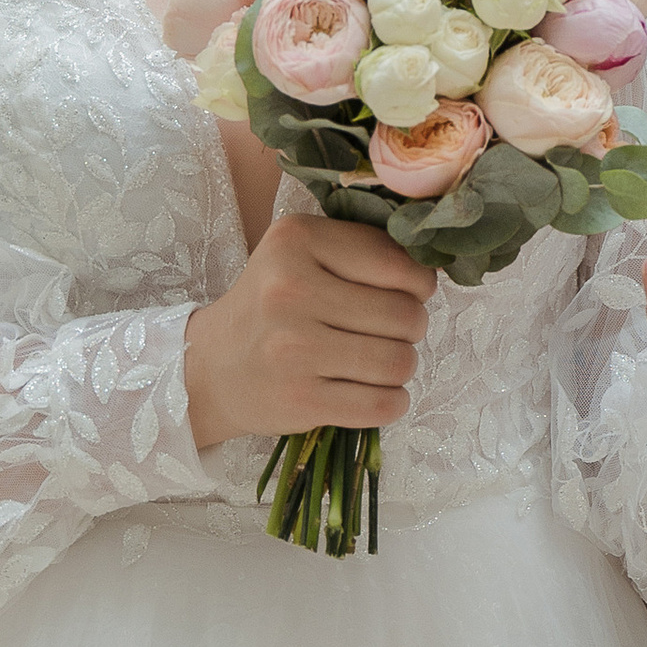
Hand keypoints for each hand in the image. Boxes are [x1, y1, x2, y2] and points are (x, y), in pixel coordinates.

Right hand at [185, 212, 436, 449]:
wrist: (210, 368)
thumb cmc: (272, 307)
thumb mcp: (301, 254)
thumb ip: (363, 249)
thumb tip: (435, 264)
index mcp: (295, 240)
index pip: (397, 262)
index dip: (417, 283)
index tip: (404, 293)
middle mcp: (290, 289)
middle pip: (405, 315)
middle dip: (411, 328)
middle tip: (388, 332)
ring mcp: (293, 347)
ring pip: (399, 362)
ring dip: (401, 367)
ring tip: (378, 362)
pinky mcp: (299, 399)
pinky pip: (382, 405)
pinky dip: (392, 403)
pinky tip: (374, 393)